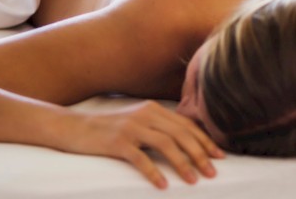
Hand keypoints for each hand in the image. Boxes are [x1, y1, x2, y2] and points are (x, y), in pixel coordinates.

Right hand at [62, 100, 224, 188]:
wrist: (76, 128)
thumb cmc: (110, 129)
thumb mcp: (138, 122)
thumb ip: (159, 127)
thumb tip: (185, 144)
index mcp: (154, 109)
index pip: (186, 125)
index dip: (204, 140)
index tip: (219, 156)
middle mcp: (146, 114)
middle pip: (180, 134)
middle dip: (200, 153)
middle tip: (212, 172)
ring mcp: (132, 127)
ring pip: (165, 144)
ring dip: (182, 163)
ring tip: (194, 180)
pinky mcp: (117, 141)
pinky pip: (140, 158)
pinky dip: (154, 172)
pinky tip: (162, 185)